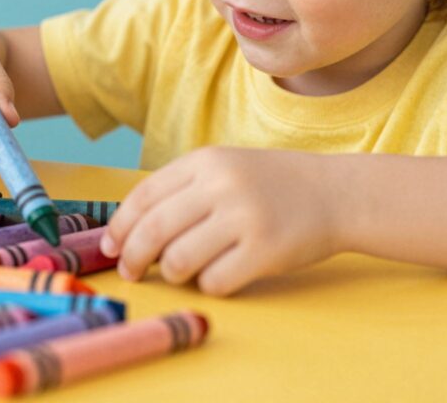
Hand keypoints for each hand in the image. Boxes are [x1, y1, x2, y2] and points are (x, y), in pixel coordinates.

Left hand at [100, 147, 347, 295]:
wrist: (335, 193)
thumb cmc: (270, 185)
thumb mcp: (224, 167)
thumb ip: (181, 190)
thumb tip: (128, 233)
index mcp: (205, 160)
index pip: (143, 196)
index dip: (120, 227)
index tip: (111, 248)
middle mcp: (221, 185)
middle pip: (153, 230)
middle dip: (132, 258)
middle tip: (131, 272)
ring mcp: (244, 217)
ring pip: (178, 260)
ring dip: (172, 273)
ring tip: (182, 271)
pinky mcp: (265, 251)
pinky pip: (213, 281)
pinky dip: (207, 285)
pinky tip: (217, 275)